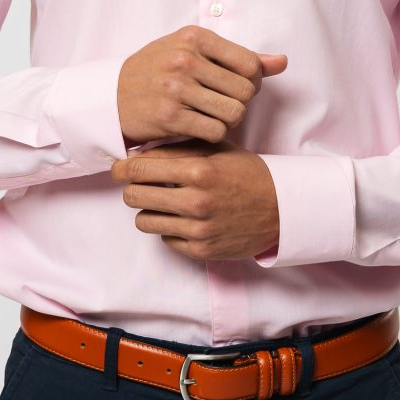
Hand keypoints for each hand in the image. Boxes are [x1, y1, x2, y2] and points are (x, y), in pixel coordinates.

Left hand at [110, 139, 279, 261]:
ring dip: (148, 209)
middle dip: (132, 188)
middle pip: (134, 196)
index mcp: (198, 171)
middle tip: (139, 184)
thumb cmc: (246, 173)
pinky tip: (183, 218)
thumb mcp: (216, 150)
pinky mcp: (201, 250)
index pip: (139, 169)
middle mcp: (196, 202)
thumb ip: (177, 149)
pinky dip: (168, 228)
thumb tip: (137, 153)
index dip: (122, 168)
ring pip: (144, 221)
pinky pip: (164, 238)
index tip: (118, 168)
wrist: (280, 208)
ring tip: (162, 201)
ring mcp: (198, 230)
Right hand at [117, 25, 287, 147]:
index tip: (236, 86)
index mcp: (194, 36)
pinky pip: (215, 131)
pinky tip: (200, 126)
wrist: (113, 96)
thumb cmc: (158, 70)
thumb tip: (282, 62)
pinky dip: (213, 133)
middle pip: (245, 91)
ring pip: (234, 113)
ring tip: (213, 115)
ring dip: (229, 120)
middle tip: (223, 103)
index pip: (250, 63)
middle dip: (240, 102)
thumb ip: (240, 57)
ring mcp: (176, 88)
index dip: (252, 80)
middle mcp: (185, 59)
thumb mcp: (194, 51)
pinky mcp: (170, 117)